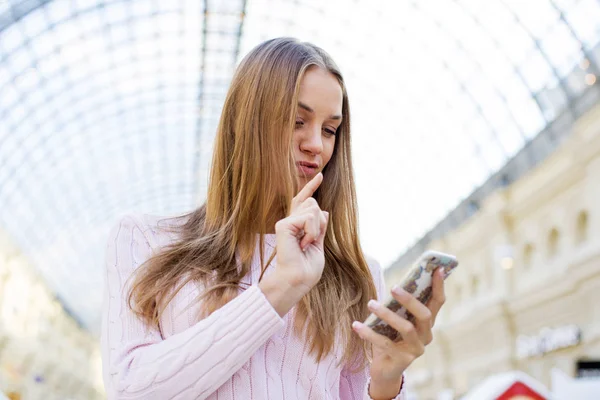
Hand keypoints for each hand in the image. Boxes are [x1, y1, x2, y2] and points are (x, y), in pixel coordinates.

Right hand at [258, 173, 328, 315]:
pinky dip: (312, 232)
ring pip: (313, 209)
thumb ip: (320, 228)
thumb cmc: (307, 269)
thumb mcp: (319, 245)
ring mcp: (285, 222)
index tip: (320, 176)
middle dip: (320, 222)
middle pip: (314, 204)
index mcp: (297, 226)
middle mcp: (289, 222)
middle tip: (312, 241)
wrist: (297, 280)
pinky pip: (309, 218)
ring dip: (317, 228)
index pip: (304, 201)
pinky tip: (303, 244)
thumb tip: (325, 212)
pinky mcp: (283, 225)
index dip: (311, 187)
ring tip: (307, 244)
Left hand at [351, 268, 445, 398]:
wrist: (384, 369)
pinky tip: (356, 325)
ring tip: (370, 303)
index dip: (439, 286)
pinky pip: (385, 343)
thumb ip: (398, 305)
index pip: (438, 302)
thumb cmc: (389, 337)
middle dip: (410, 300)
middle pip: (424, 314)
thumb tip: (394, 285)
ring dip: (387, 314)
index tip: (437, 268)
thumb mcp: (395, 319)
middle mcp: (426, 336)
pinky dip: (369, 333)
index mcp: (426, 323)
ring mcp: (416, 349)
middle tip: (393, 287)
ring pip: (406, 328)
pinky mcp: (403, 360)